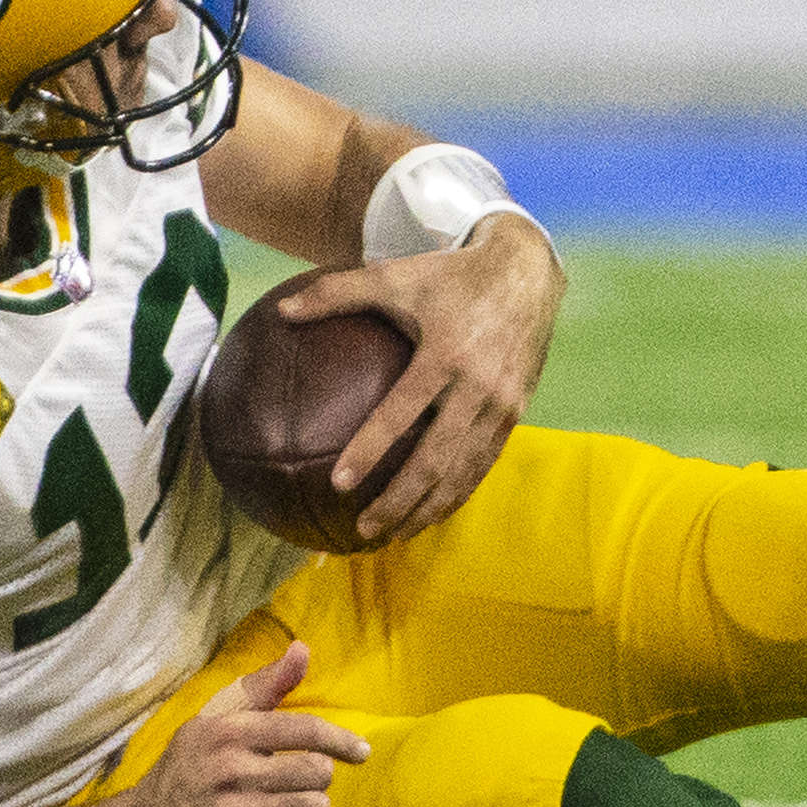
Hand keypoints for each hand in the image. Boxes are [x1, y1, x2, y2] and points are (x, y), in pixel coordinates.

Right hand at [115, 646, 361, 806]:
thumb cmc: (191, 768)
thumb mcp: (217, 720)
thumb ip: (264, 687)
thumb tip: (303, 648)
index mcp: (228, 732)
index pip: (303, 729)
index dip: (340, 741)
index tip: (362, 753)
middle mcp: (228, 771)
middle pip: (314, 772)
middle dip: (320, 779)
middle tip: (308, 784)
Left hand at [260, 218, 562, 545]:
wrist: (527, 270)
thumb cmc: (450, 275)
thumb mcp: (394, 276)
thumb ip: (335, 294)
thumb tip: (279, 311)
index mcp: (445, 354)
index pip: (403, 411)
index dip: (371, 449)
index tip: (339, 484)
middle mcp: (478, 385)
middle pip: (436, 458)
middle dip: (400, 501)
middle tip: (364, 529)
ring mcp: (502, 403)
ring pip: (463, 471)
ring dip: (430, 509)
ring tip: (395, 535)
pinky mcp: (517, 411)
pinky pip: (484, 463)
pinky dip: (458, 493)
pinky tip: (433, 512)